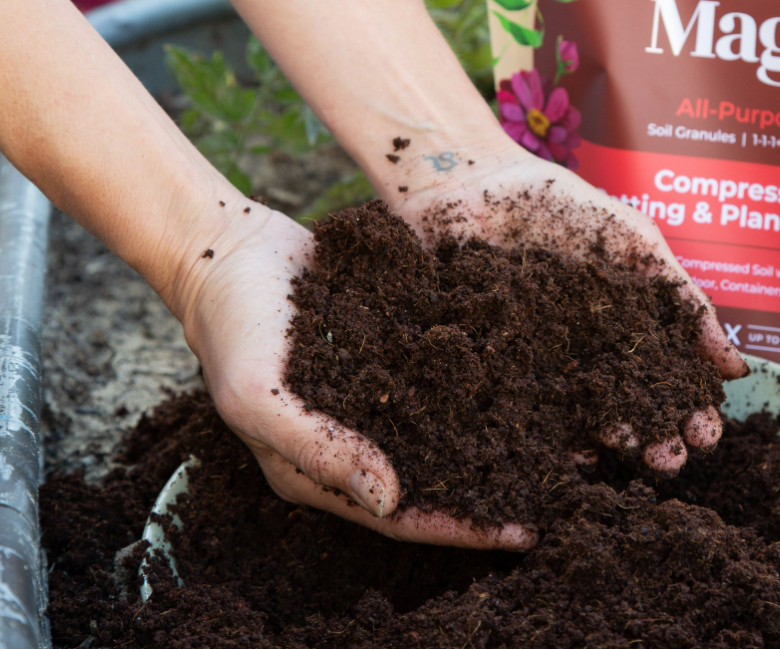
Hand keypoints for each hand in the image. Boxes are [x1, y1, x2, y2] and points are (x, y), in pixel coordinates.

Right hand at [170, 204, 536, 550]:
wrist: (228, 246)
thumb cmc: (233, 328)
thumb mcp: (258, 396)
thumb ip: (318, 448)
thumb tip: (389, 501)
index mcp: (317, 468)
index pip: (398, 516)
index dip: (456, 528)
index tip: (516, 533)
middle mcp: (353, 436)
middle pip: (431, 475)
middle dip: (487, 486)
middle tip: (551, 490)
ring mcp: (373, 390)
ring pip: (443, 423)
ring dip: (492, 433)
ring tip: (550, 438)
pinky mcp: (388, 345)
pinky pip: (441, 370)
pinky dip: (479, 376)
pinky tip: (524, 370)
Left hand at [384, 135, 747, 473]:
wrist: (471, 183)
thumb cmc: (559, 205)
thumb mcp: (635, 241)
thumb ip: (682, 297)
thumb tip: (734, 366)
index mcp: (626, 329)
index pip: (664, 379)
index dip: (687, 409)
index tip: (706, 433)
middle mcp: (586, 356)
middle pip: (626, 406)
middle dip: (653, 436)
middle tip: (670, 460)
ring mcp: (539, 366)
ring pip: (578, 415)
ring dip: (606, 439)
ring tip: (625, 449)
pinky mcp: (491, 368)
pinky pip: (520, 409)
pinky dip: (543, 432)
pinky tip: (565, 448)